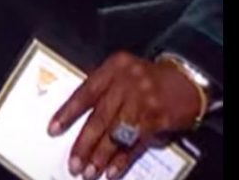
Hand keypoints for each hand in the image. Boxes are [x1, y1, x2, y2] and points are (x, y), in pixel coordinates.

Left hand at [47, 51, 206, 178]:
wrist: (186, 80)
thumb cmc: (146, 78)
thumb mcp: (122, 72)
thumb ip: (102, 89)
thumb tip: (75, 119)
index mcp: (112, 68)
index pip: (84, 93)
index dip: (67, 113)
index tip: (53, 130)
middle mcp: (126, 83)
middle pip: (99, 118)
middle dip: (84, 144)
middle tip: (74, 163)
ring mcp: (143, 101)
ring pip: (117, 133)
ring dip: (102, 156)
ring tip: (89, 171)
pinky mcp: (158, 118)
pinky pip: (136, 142)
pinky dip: (122, 158)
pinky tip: (112, 170)